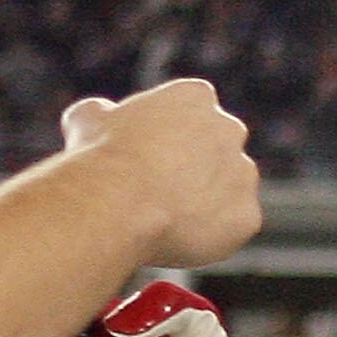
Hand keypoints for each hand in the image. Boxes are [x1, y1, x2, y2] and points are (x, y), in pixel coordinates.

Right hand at [63, 78, 261, 268]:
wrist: (119, 202)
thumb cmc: (103, 158)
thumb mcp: (89, 120)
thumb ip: (101, 114)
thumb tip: (96, 114)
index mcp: (195, 97)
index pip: (192, 113)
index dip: (169, 139)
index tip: (150, 156)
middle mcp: (229, 129)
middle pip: (218, 150)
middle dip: (196, 168)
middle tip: (159, 192)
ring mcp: (243, 174)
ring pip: (230, 190)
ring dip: (208, 203)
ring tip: (167, 220)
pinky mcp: (247, 216)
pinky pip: (233, 228)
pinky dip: (213, 237)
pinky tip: (180, 239)